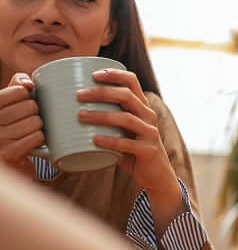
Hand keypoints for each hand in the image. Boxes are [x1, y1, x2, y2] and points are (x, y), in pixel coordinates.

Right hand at [0, 73, 40, 176]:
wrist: (5, 167)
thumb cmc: (6, 128)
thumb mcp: (5, 105)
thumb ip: (14, 87)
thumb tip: (28, 83)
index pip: (18, 90)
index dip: (27, 96)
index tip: (21, 105)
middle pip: (30, 106)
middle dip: (34, 113)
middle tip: (26, 121)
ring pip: (36, 122)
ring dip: (37, 128)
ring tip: (26, 132)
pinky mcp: (8, 154)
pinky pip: (36, 137)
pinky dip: (39, 139)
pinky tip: (30, 142)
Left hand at [76, 69, 181, 223]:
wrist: (157, 175)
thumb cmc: (133, 150)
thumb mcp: (123, 131)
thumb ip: (107, 120)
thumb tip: (69, 112)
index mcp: (142, 107)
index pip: (132, 81)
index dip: (114, 74)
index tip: (93, 74)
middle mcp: (148, 116)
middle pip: (127, 95)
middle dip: (101, 92)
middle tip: (79, 95)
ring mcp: (150, 133)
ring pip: (126, 118)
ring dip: (101, 115)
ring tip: (80, 116)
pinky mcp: (148, 150)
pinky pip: (128, 144)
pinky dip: (110, 141)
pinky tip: (94, 140)